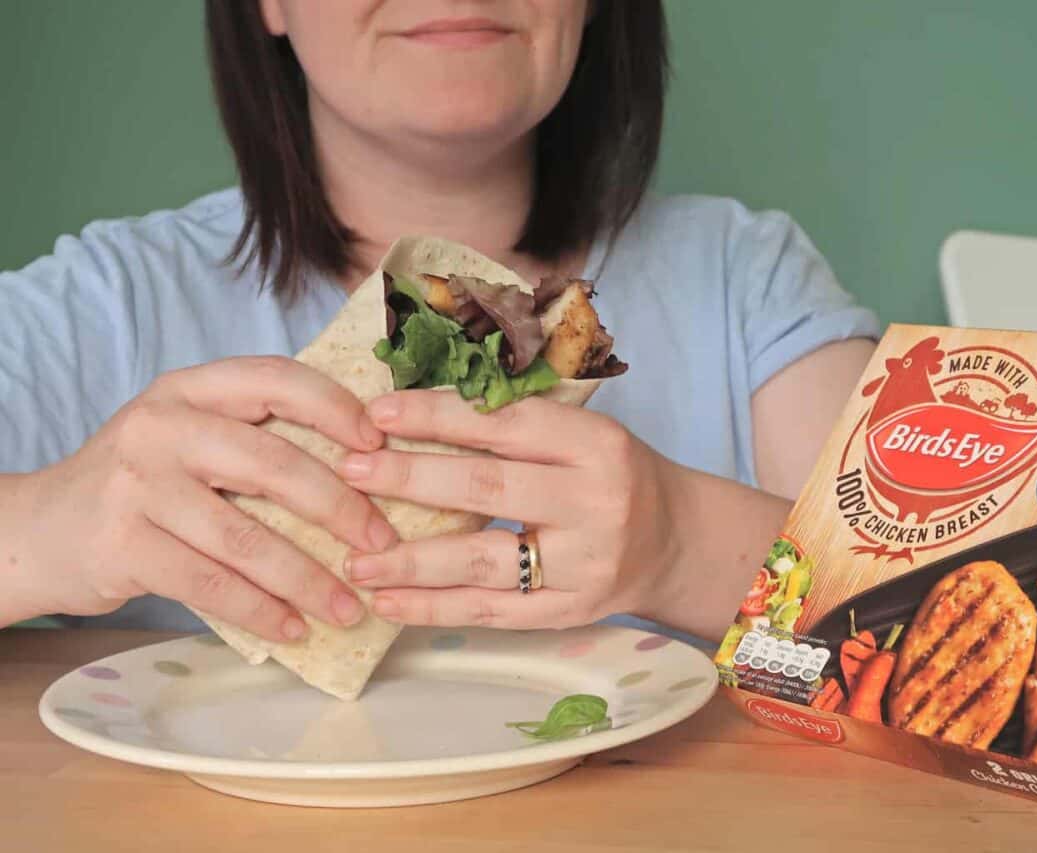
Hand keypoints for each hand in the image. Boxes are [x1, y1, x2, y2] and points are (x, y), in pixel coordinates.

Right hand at [7, 357, 397, 639]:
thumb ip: (257, 436)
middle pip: (273, 463)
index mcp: (192, 389)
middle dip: (340, 507)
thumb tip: (369, 467)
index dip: (335, 408)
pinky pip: (211, 583)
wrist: (42, 529)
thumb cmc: (145, 484)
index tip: (381, 445)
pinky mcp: (122, 545)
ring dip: (308, 578)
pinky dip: (261, 610)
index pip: (275, 379)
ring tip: (350, 607)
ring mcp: (137, 485)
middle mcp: (162, 427)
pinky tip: (294, 627)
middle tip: (384, 543)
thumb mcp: (192, 437)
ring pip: (246, 536)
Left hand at [335, 390, 681, 628]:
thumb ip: (516, 425)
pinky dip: (434, 608)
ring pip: (482, 560)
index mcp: (597, 444)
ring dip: (410, 560)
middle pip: (487, 488)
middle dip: (409, 480)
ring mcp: (584, 563)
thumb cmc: (613, 475)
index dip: (437, 417)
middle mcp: (595, 502)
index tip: (376, 413)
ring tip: (353, 559)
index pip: (506, 424)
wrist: (674, 541)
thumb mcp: (585, 434)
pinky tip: (389, 602)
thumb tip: (412, 411)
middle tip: (348, 472)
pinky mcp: (570, 612)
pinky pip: (491, 612)